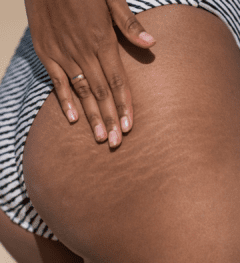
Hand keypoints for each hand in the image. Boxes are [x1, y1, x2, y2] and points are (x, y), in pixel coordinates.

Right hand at [24, 0, 155, 147]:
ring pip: (82, 92)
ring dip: (92, 116)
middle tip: (117, 143)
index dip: (124, 105)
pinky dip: (64, 101)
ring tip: (101, 138)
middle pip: (102, 92)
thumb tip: (152, 45)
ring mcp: (63, 54)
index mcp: (102, 40)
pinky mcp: (46, 52)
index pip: (118, 81)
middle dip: (110, 119)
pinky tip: (73, 120)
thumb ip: (130, 24)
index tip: (129, 127)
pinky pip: (57, 82)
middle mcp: (84, 52)